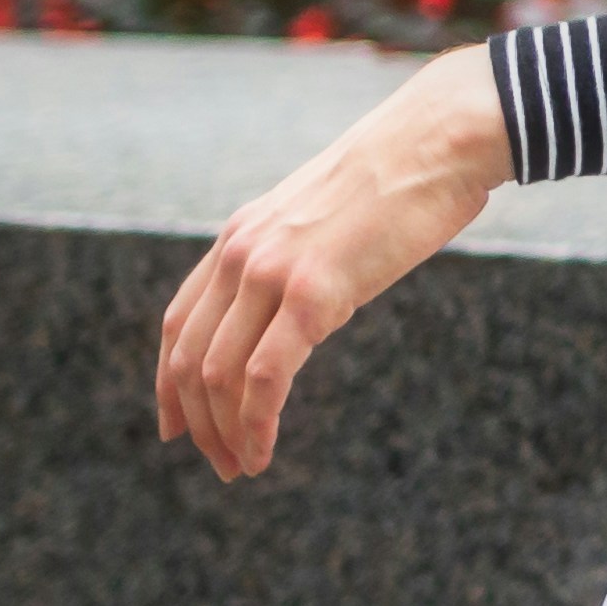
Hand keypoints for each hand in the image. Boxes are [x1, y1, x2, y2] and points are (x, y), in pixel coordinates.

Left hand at [153, 44, 511, 480]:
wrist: (438, 139)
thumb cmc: (403, 175)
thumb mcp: (327, 215)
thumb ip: (301, 253)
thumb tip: (310, 293)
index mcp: (241, 235)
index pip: (179, 322)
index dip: (169, 383)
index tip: (176, 427)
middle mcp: (242, 253)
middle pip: (189, 357)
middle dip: (196, 422)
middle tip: (221, 464)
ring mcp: (272, 271)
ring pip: (218, 374)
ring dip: (225, 432)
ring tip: (244, 466)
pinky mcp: (313, 292)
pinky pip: (265, 376)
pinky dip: (256, 424)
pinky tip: (264, 451)